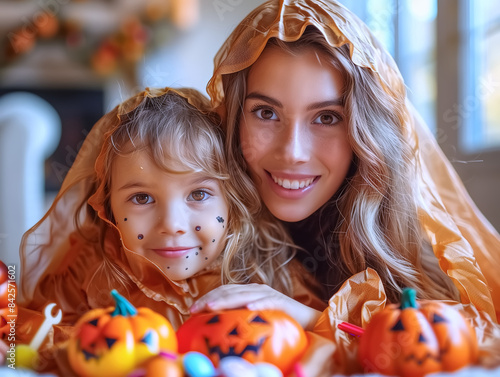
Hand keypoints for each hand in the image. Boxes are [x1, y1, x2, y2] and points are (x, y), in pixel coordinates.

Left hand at [190, 283, 321, 330]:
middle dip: (211, 299)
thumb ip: (239, 320)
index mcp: (248, 292)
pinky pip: (267, 302)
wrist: (307, 321)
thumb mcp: (254, 320)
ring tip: (212, 306)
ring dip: (227, 300)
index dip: (207, 297)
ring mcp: (268, 294)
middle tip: (195, 309)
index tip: (192, 310)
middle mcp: (256, 290)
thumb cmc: (278, 322)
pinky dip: (257, 303)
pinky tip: (248, 307)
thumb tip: (217, 330)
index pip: (223, 291)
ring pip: (244, 294)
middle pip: (229, 291)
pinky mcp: (281, 302)